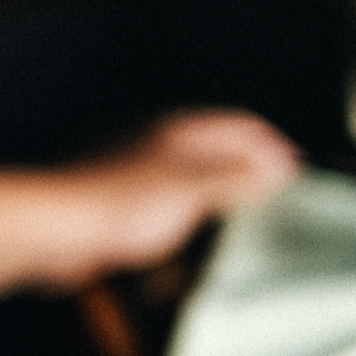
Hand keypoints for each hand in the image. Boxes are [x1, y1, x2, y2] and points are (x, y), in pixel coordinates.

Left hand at [37, 109, 300, 289]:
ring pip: (193, 169)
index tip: (296, 173)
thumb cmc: (120, 203)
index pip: (242, 126)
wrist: (60, 229)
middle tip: (276, 193)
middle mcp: (158, 139)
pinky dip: (190, 207)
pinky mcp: (119, 195)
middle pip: (218, 144)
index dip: (274, 147)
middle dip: (250, 165)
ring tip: (243, 213)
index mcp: (181, 128)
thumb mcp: (196, 187)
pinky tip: (192, 230)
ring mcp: (137, 165)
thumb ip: (239, 175)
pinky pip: (168, 195)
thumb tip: (277, 167)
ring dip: (220, 187)